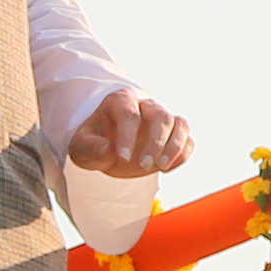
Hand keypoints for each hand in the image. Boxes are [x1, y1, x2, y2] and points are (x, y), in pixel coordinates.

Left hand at [67, 90, 192, 177]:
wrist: (106, 148)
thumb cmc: (92, 144)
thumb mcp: (82, 147)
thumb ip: (91, 148)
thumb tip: (109, 150)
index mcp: (120, 101)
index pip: (129, 114)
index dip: (127, 136)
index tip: (122, 158)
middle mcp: (145, 105)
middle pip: (161, 116)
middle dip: (155, 143)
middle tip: (143, 166)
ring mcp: (162, 119)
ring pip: (180, 124)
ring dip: (174, 146)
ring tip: (161, 167)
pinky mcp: (173, 135)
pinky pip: (188, 140)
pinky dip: (183, 155)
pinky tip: (166, 169)